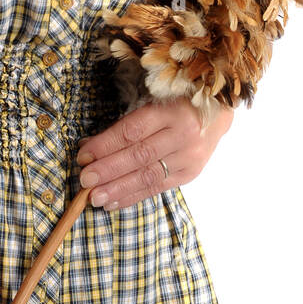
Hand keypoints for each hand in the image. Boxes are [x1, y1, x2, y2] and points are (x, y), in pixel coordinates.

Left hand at [75, 98, 233, 209]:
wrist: (219, 111)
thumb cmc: (177, 102)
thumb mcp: (154, 101)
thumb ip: (126, 123)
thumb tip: (89, 147)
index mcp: (171, 110)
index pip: (132, 131)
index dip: (105, 144)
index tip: (83, 155)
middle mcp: (183, 135)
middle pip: (139, 156)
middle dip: (108, 170)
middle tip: (84, 180)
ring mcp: (189, 157)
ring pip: (148, 176)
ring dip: (118, 189)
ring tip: (94, 197)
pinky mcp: (190, 173)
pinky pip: (157, 188)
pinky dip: (133, 196)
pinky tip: (113, 202)